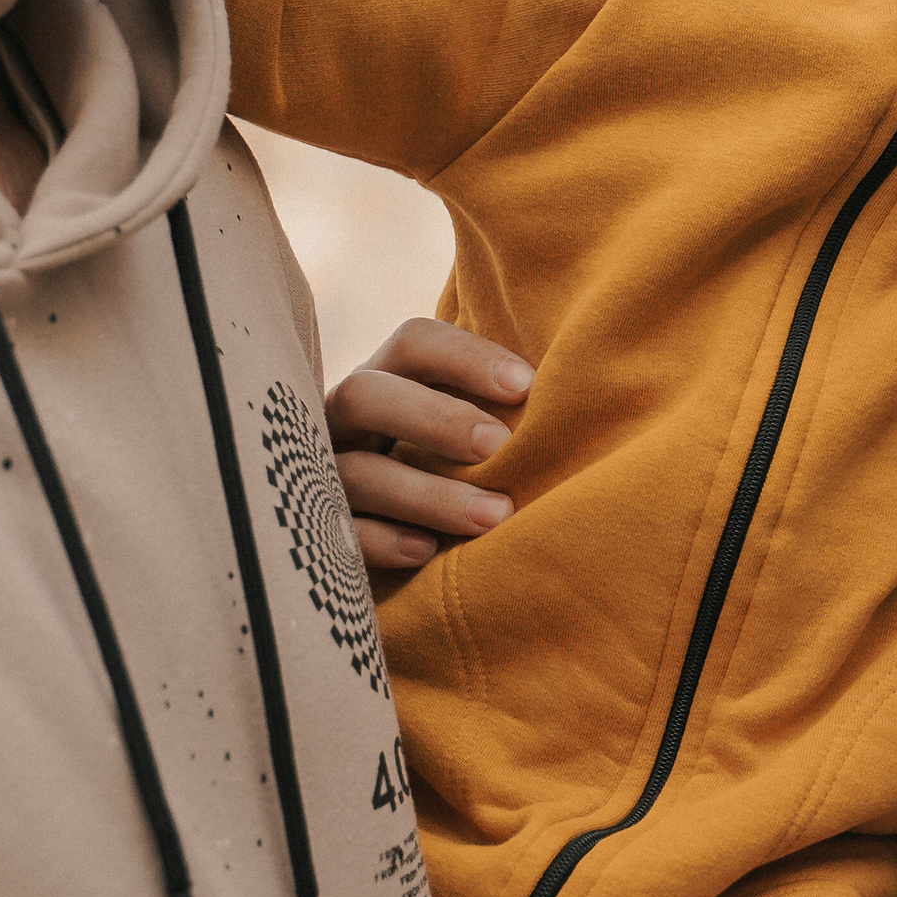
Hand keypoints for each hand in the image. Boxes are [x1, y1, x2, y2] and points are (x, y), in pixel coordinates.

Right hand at [325, 318, 532, 575]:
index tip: (526, 384)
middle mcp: (343, 422)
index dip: (465, 356)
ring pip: (355, 471)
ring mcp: (319, 477)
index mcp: (385, 382)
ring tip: (494, 516)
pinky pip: (338, 534)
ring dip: (427, 493)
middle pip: (365, 394)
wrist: (391, 553)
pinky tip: (427, 551)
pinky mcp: (314, 533)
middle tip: (500, 445)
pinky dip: (383, 539)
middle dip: (435, 418)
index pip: (412, 343)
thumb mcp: (466, 437)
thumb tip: (583, 390)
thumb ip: (500, 410)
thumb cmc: (452, 481)